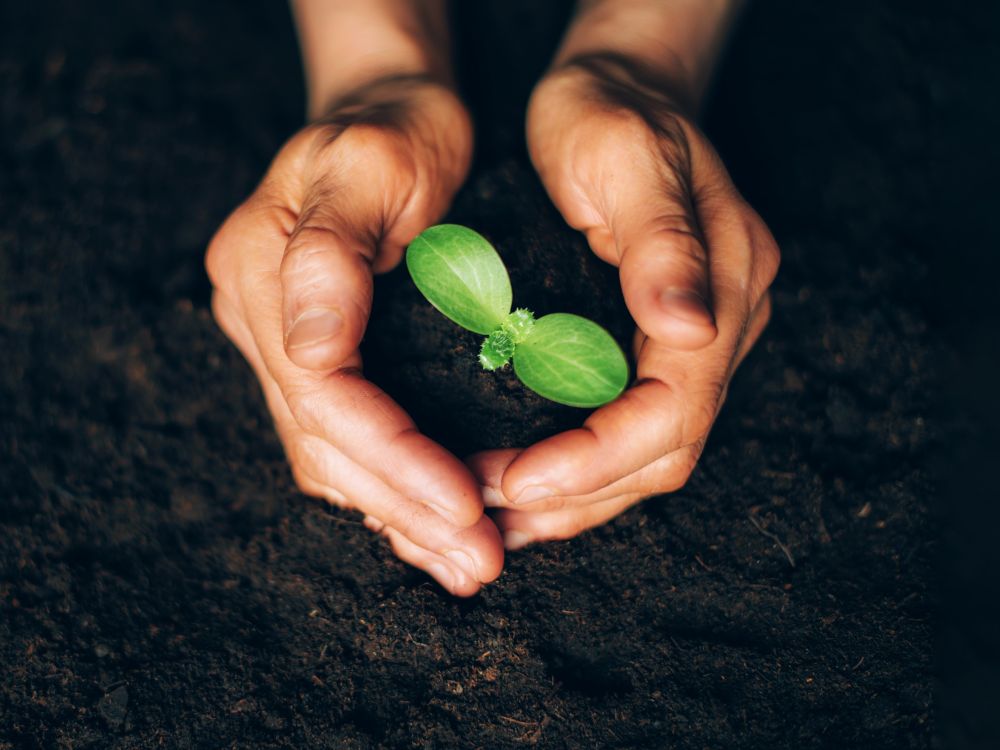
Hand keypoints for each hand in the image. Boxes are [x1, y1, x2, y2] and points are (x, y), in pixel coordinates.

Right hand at [206, 76, 502, 593]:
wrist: (390, 111)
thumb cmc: (396, 127)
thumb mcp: (373, 162)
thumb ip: (330, 254)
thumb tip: (312, 358)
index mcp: (261, 270)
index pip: (322, 395)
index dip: (392, 456)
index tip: (465, 503)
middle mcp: (260, 319)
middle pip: (324, 442)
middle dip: (404, 508)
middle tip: (479, 561)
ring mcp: (281, 342)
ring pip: (330, 457)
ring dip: (399, 517)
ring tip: (466, 564)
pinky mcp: (314, 357)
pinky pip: (343, 442)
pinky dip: (389, 491)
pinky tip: (431, 528)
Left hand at [470, 55, 779, 547]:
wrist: (618, 87)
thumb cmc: (610, 111)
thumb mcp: (627, 154)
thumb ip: (663, 241)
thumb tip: (691, 331)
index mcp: (727, 286)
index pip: (673, 411)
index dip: (597, 459)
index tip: (517, 480)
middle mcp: (723, 326)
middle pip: (664, 451)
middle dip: (578, 494)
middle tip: (488, 507)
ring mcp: (700, 339)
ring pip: (650, 454)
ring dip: (576, 498)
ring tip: (497, 513)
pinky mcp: (663, 343)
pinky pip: (630, 426)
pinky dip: (579, 467)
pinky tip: (525, 479)